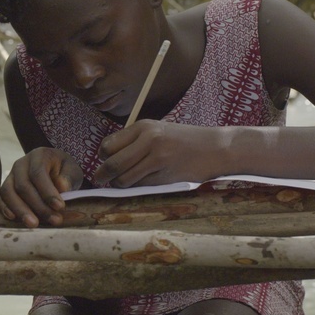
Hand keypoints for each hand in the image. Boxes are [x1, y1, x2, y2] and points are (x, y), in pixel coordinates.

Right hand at [0, 147, 83, 227]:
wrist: (54, 170)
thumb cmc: (64, 171)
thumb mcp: (72, 171)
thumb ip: (68, 177)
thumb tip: (61, 187)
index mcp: (38, 155)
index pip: (38, 173)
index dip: (48, 191)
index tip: (60, 207)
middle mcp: (21, 164)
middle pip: (23, 185)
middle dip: (38, 206)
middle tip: (54, 220)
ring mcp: (10, 175)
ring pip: (8, 192)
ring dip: (20, 210)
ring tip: (34, 224)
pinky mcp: (4, 186)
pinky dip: (2, 207)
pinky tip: (13, 218)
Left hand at [94, 120, 228, 186]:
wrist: (215, 148)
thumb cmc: (185, 141)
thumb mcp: (158, 131)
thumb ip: (135, 142)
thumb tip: (108, 158)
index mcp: (143, 127)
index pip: (108, 144)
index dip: (101, 156)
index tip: (103, 161)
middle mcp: (148, 139)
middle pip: (112, 163)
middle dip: (102, 175)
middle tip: (100, 180)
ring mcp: (157, 157)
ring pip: (124, 178)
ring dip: (118, 184)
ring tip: (120, 183)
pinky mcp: (165, 174)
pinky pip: (140, 185)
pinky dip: (135, 187)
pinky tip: (139, 184)